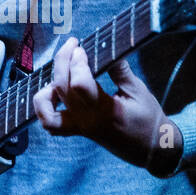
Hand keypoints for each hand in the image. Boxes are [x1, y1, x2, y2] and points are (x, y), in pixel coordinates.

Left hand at [32, 37, 183, 175]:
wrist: (150, 149)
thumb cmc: (148, 119)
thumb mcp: (138, 91)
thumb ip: (120, 70)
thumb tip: (105, 48)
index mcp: (105, 110)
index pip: (79, 84)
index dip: (76, 62)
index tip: (81, 47)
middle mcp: (87, 121)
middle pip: (61, 88)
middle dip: (62, 61)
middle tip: (72, 45)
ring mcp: (79, 128)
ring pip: (47, 113)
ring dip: (46, 90)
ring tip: (60, 73)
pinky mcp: (77, 131)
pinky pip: (51, 124)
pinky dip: (45, 108)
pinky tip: (54, 92)